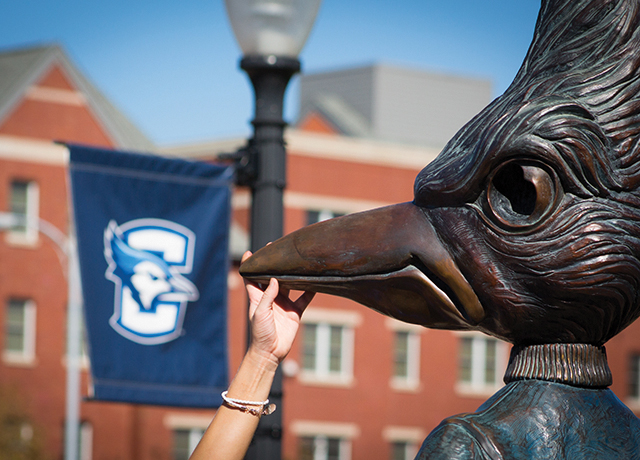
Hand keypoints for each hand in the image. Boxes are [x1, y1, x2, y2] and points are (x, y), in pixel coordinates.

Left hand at [242, 251, 314, 365]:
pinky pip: (304, 298)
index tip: (250, 252)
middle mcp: (271, 298)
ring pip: (290, 285)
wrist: (271, 352)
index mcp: (257, 297)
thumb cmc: (260, 333)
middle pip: (272, 278)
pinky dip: (310, 291)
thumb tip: (275, 279)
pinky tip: (316, 281)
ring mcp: (283, 304)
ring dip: (294, 276)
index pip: (251, 278)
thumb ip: (267, 296)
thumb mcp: (260, 312)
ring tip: (299, 262)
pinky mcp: (295, 312)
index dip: (250, 265)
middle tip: (279, 250)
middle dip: (275, 266)